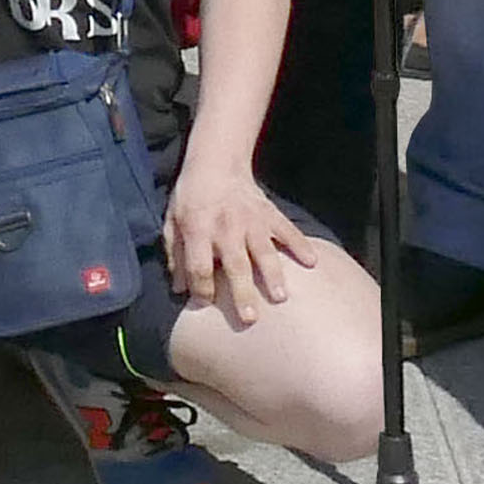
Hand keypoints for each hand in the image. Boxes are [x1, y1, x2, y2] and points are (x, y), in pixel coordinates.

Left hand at [167, 167, 310, 324]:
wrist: (216, 164)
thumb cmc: (190, 198)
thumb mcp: (172, 222)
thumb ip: (175, 254)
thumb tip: (179, 288)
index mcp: (198, 229)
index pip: (199, 265)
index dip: (201, 288)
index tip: (205, 305)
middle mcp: (226, 228)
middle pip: (235, 265)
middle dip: (242, 292)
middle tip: (250, 318)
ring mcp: (251, 221)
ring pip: (264, 252)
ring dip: (273, 275)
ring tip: (282, 297)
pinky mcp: (269, 214)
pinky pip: (288, 231)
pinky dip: (300, 245)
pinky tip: (312, 262)